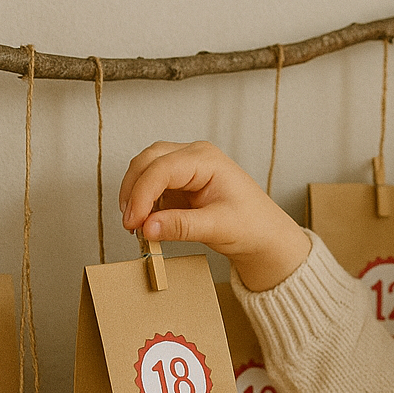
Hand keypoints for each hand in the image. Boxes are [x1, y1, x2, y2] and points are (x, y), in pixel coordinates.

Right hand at [118, 140, 311, 290]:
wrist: (264, 235)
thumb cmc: (252, 225)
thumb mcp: (218, 228)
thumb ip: (181, 227)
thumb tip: (147, 227)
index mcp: (206, 160)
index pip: (162, 168)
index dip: (142, 194)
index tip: (134, 222)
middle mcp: (193, 157)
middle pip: (148, 160)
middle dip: (133, 190)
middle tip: (130, 224)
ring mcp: (185, 167)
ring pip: (145, 169)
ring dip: (135, 194)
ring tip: (135, 225)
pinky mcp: (179, 183)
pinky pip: (151, 185)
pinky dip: (142, 201)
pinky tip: (145, 222)